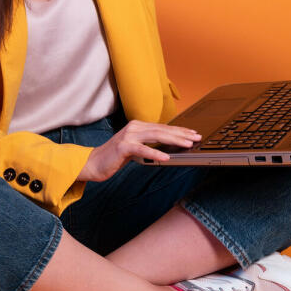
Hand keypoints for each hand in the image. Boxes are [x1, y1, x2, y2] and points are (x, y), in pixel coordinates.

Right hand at [77, 120, 201, 181]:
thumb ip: (149, 144)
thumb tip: (169, 148)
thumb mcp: (135, 148)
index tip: (193, 134)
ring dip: (173, 140)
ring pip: (155, 136)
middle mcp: (134, 127)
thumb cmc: (115, 157)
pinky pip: (142, 150)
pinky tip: (166, 158)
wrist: (94, 163)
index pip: (163, 127)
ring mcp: (128, 136)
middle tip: (196, 137)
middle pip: (162, 129)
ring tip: (187, 144)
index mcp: (138, 126)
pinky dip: (155, 153)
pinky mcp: (123, 147)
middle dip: (181, 134)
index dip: (179, 130)